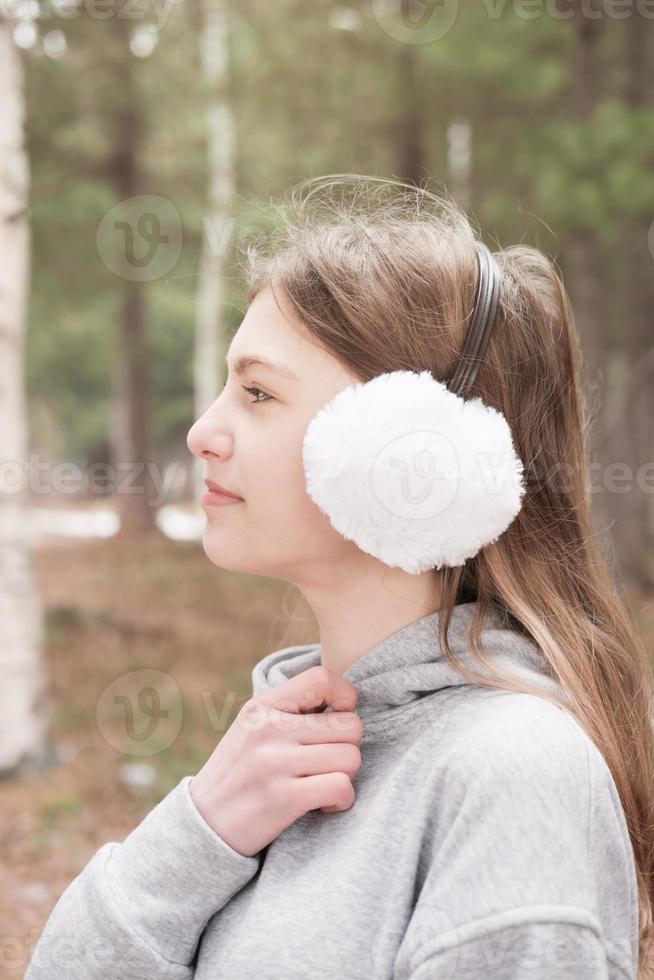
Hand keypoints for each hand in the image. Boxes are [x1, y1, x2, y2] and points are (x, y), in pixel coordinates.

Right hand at [189, 666, 362, 856]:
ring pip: (351, 757)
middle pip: (350, 726)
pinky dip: (342, 799)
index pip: (322, 679)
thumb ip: (291, 710)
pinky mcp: (283, 797)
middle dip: (349, 747)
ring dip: (347, 776)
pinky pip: (341, 786)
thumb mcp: (253, 728)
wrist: (204, 824)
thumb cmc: (240, 772)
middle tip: (329, 763)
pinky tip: (325, 804)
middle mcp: (268, 728)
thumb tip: (347, 701)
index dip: (345, 697)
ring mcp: (275, 762)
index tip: (338, 720)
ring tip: (324, 784)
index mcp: (262, 706)